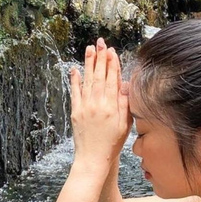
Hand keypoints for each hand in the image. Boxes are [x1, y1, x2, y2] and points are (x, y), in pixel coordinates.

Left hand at [70, 38, 132, 174]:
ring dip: (88, 63)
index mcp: (111, 107)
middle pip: (99, 76)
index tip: (112, 51)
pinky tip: (75, 69)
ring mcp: (85, 108)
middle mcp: (97, 105)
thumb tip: (126, 85)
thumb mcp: (125, 125)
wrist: (93, 159)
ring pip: (87, 81)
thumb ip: (125, 104)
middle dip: (100, 58)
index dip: (112, 64)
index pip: (112, 80)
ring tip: (89, 49)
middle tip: (100, 42)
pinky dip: (74, 80)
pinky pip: (75, 92)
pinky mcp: (75, 112)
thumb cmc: (112, 144)